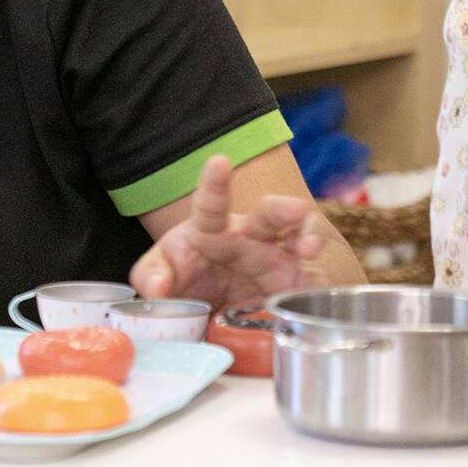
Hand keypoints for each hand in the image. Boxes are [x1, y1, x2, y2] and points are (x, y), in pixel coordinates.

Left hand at [128, 155, 333, 308]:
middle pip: (270, 213)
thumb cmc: (189, 275)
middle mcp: (250, 238)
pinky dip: (316, 286)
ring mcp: (276, 260)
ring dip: (310, 237)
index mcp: (213, 229)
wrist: (214, 306)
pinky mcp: (294, 286)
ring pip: (303, 237)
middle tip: (295, 208)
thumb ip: (150, 275)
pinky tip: (314, 294)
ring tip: (308, 249)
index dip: (215, 183)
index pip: (211, 203)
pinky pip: (312, 283)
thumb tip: (156, 288)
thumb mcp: (163, 272)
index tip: (219, 161)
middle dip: (283, 208)